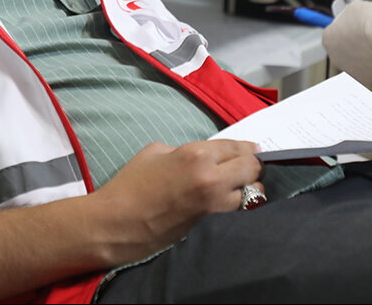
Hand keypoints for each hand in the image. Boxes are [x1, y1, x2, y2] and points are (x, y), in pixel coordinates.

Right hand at [90, 140, 263, 264]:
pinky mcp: (212, 225)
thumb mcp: (155, 152)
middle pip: (253, 169)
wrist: (117, 223)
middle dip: (254, 167)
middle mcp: (211, 177)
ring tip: (241, 188)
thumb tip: (201, 157)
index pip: (237, 147)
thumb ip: (184, 150)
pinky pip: (240, 211)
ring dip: (251, 189)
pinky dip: (242, 206)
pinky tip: (232, 203)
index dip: (249, 149)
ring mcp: (214, 204)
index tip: (254, 151)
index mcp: (196, 154)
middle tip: (251, 168)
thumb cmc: (130, 186)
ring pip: (254, 193)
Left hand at [322, 0, 371, 87]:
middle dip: (352, 44)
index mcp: (328, 39)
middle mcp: (335, 57)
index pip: (332, 34)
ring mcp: (349, 69)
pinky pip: (367, 70)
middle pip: (342, 50)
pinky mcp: (365, 78)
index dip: (344, 30)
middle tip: (364, 36)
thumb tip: (346, 18)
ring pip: (354, 61)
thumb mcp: (353, 8)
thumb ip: (345, 17)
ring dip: (361, 55)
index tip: (351, 28)